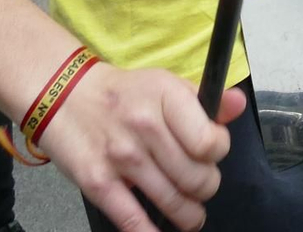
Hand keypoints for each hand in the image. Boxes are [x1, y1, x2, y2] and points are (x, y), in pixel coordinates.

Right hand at [38, 63, 241, 231]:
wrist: (64, 95)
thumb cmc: (124, 94)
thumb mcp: (166, 85)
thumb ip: (205, 101)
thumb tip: (238, 104)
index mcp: (166, 96)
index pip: (210, 142)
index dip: (218, 153)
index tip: (212, 152)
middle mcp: (145, 126)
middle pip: (196, 177)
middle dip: (206, 187)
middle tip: (201, 185)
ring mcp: (121, 156)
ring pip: (173, 202)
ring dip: (189, 215)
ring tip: (191, 215)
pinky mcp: (97, 182)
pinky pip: (132, 219)